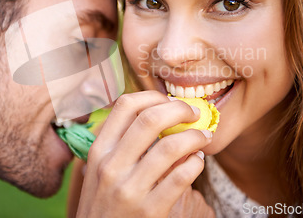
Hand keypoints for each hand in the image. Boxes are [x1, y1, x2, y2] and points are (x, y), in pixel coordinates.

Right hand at [77, 91, 211, 217]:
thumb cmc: (104, 204)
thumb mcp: (101, 172)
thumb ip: (122, 146)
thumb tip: (160, 117)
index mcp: (99, 150)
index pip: (124, 106)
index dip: (152, 96)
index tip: (169, 101)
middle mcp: (110, 166)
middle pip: (150, 119)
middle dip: (180, 109)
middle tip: (194, 113)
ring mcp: (129, 189)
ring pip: (170, 146)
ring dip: (195, 136)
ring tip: (203, 137)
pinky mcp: (149, 210)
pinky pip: (180, 178)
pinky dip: (196, 164)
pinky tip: (198, 162)